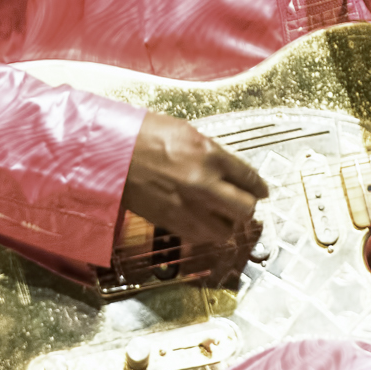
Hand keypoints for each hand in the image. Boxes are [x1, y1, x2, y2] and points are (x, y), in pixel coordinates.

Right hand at [120, 111, 267, 246]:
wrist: (109, 154)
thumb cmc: (142, 136)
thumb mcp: (186, 132)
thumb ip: (212, 152)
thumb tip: (229, 168)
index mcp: (210, 155)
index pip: (250, 178)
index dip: (259, 186)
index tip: (261, 190)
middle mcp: (204, 184)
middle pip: (246, 209)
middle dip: (247, 205)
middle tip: (242, 201)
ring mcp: (188, 206)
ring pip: (227, 230)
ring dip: (228, 222)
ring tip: (221, 214)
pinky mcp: (172, 222)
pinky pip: (203, 236)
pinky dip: (207, 231)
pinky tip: (202, 220)